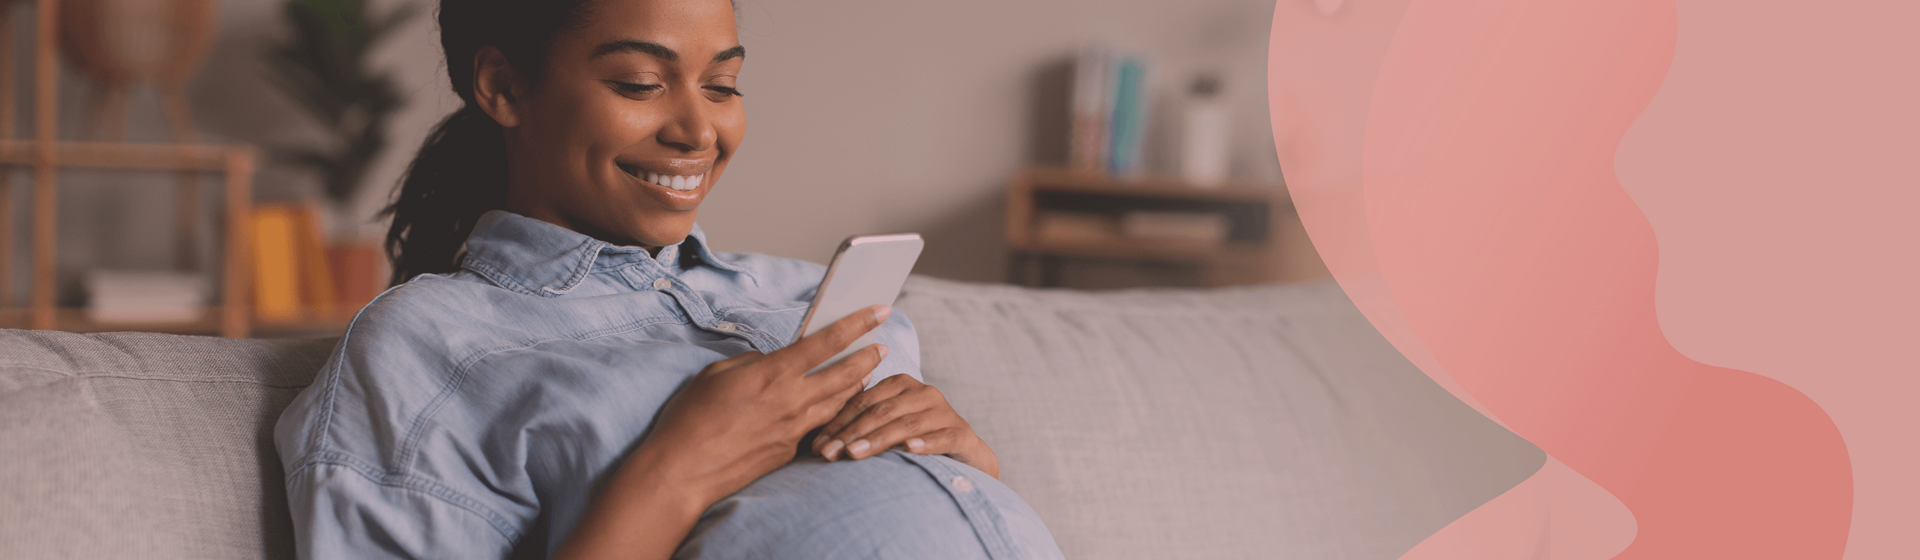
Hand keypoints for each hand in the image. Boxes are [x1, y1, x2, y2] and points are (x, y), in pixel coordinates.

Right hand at [554, 305, 890, 559]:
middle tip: (882, 347)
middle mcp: (792, 400)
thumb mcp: (719, 373)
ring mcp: (794, 429)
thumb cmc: (691, 418)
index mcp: (774, 373)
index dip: (858, 323)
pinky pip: (819, 425)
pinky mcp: (789, 450)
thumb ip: (754, 364)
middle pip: (846, 374)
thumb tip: (773, 363)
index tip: (880, 310)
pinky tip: (835, 406)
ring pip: (839, 402)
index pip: (827, 341)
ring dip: (857, 385)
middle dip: (868, 357)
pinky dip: (832, 411)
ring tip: (866, 374)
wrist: (683, 471)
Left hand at [812, 374, 999, 477]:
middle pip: (880, 412)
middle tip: (828, 454)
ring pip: (905, 424)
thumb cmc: (915, 439)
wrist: (964, 454)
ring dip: (878, 439)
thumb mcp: (887, 427)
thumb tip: (817, 444)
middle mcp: (922, 392)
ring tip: (854, 453)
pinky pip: (941, 437)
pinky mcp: (960, 432)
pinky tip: (909, 449)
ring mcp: (943, 411)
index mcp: (900, 384)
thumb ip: (861, 426)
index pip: (863, 400)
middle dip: (851, 433)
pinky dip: (925, 443)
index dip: (838, 421)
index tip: (817, 445)